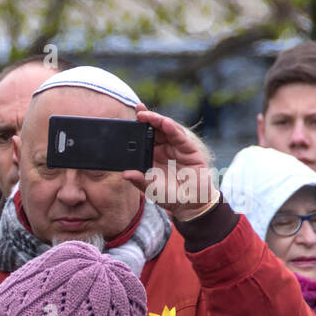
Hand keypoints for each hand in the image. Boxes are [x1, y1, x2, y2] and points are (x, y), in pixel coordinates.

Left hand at [121, 103, 214, 217]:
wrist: (190, 203)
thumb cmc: (169, 195)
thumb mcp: (151, 189)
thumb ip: (140, 180)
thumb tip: (125, 174)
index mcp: (151, 155)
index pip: (143, 137)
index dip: (137, 127)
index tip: (128, 118)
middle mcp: (163, 148)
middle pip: (154, 129)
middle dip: (147, 119)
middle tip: (138, 111)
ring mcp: (176, 147)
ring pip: (167, 130)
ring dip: (158, 121)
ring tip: (148, 116)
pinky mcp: (189, 149)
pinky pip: (180, 137)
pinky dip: (173, 129)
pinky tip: (165, 123)